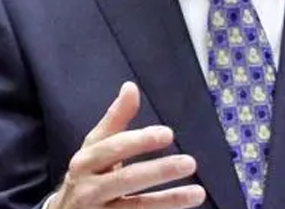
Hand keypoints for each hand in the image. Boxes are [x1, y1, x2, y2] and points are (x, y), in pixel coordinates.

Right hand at [54, 82, 206, 208]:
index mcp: (86, 161)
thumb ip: (115, 120)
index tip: (168, 134)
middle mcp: (88, 188)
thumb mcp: (95, 147)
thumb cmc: (87, 174)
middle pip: (125, 179)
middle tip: (189, 163)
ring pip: (136, 207)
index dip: (140, 141)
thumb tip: (130, 87)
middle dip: (158, 171)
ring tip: (198, 193)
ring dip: (168, 200)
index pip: (113, 147)